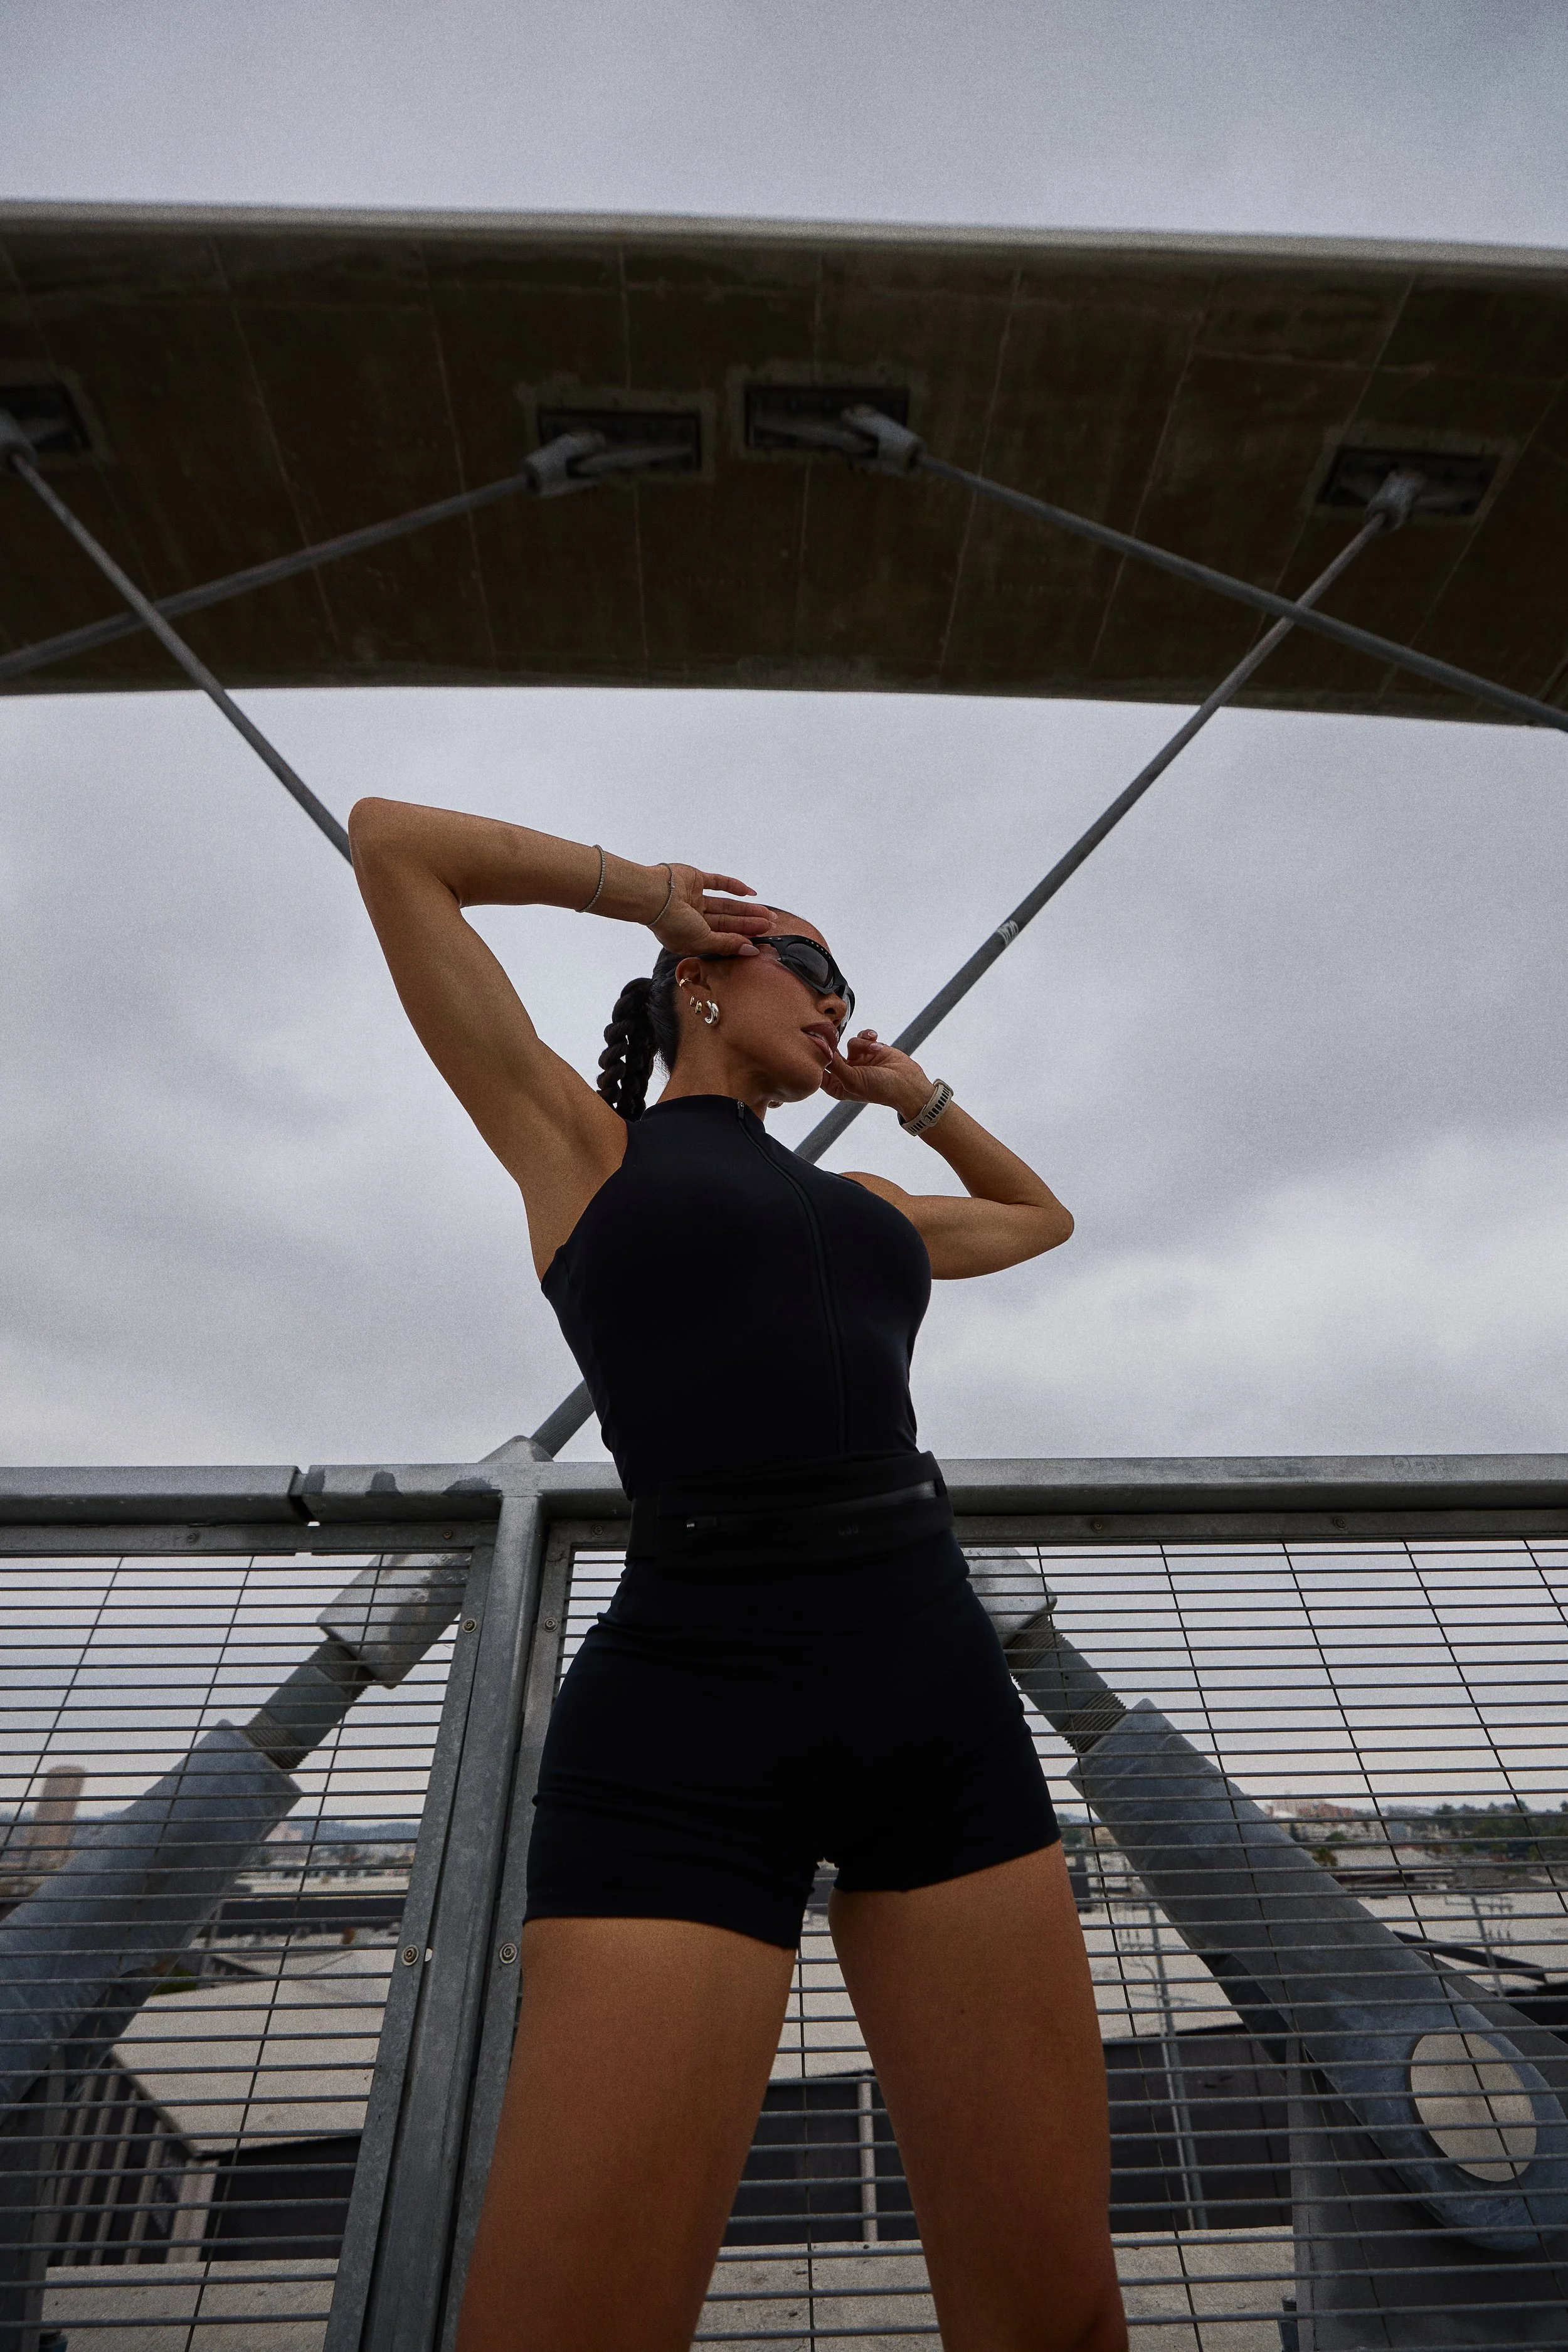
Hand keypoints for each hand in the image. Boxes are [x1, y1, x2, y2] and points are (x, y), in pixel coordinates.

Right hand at [648, 863, 771, 957]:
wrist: (652, 895)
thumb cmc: (671, 923)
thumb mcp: (701, 940)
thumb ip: (726, 945)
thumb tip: (750, 951)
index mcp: (690, 938)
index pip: (721, 940)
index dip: (740, 941)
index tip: (759, 944)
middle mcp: (692, 919)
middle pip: (727, 923)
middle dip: (748, 925)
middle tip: (770, 925)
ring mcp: (693, 899)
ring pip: (726, 905)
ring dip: (746, 909)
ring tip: (767, 914)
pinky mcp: (695, 880)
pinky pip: (719, 883)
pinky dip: (734, 887)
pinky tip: (750, 893)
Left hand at [818, 1031, 931, 1120]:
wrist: (908, 1084)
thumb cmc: (881, 1089)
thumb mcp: (853, 1080)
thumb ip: (835, 1065)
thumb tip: (820, 1050)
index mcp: (837, 1086)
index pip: (819, 1071)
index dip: (818, 1058)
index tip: (818, 1045)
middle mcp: (845, 1073)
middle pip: (832, 1053)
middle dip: (838, 1045)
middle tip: (836, 1036)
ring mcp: (858, 1060)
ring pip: (850, 1043)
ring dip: (863, 1044)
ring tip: (876, 1049)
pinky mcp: (869, 1050)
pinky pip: (862, 1037)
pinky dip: (868, 1036)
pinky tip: (875, 1038)